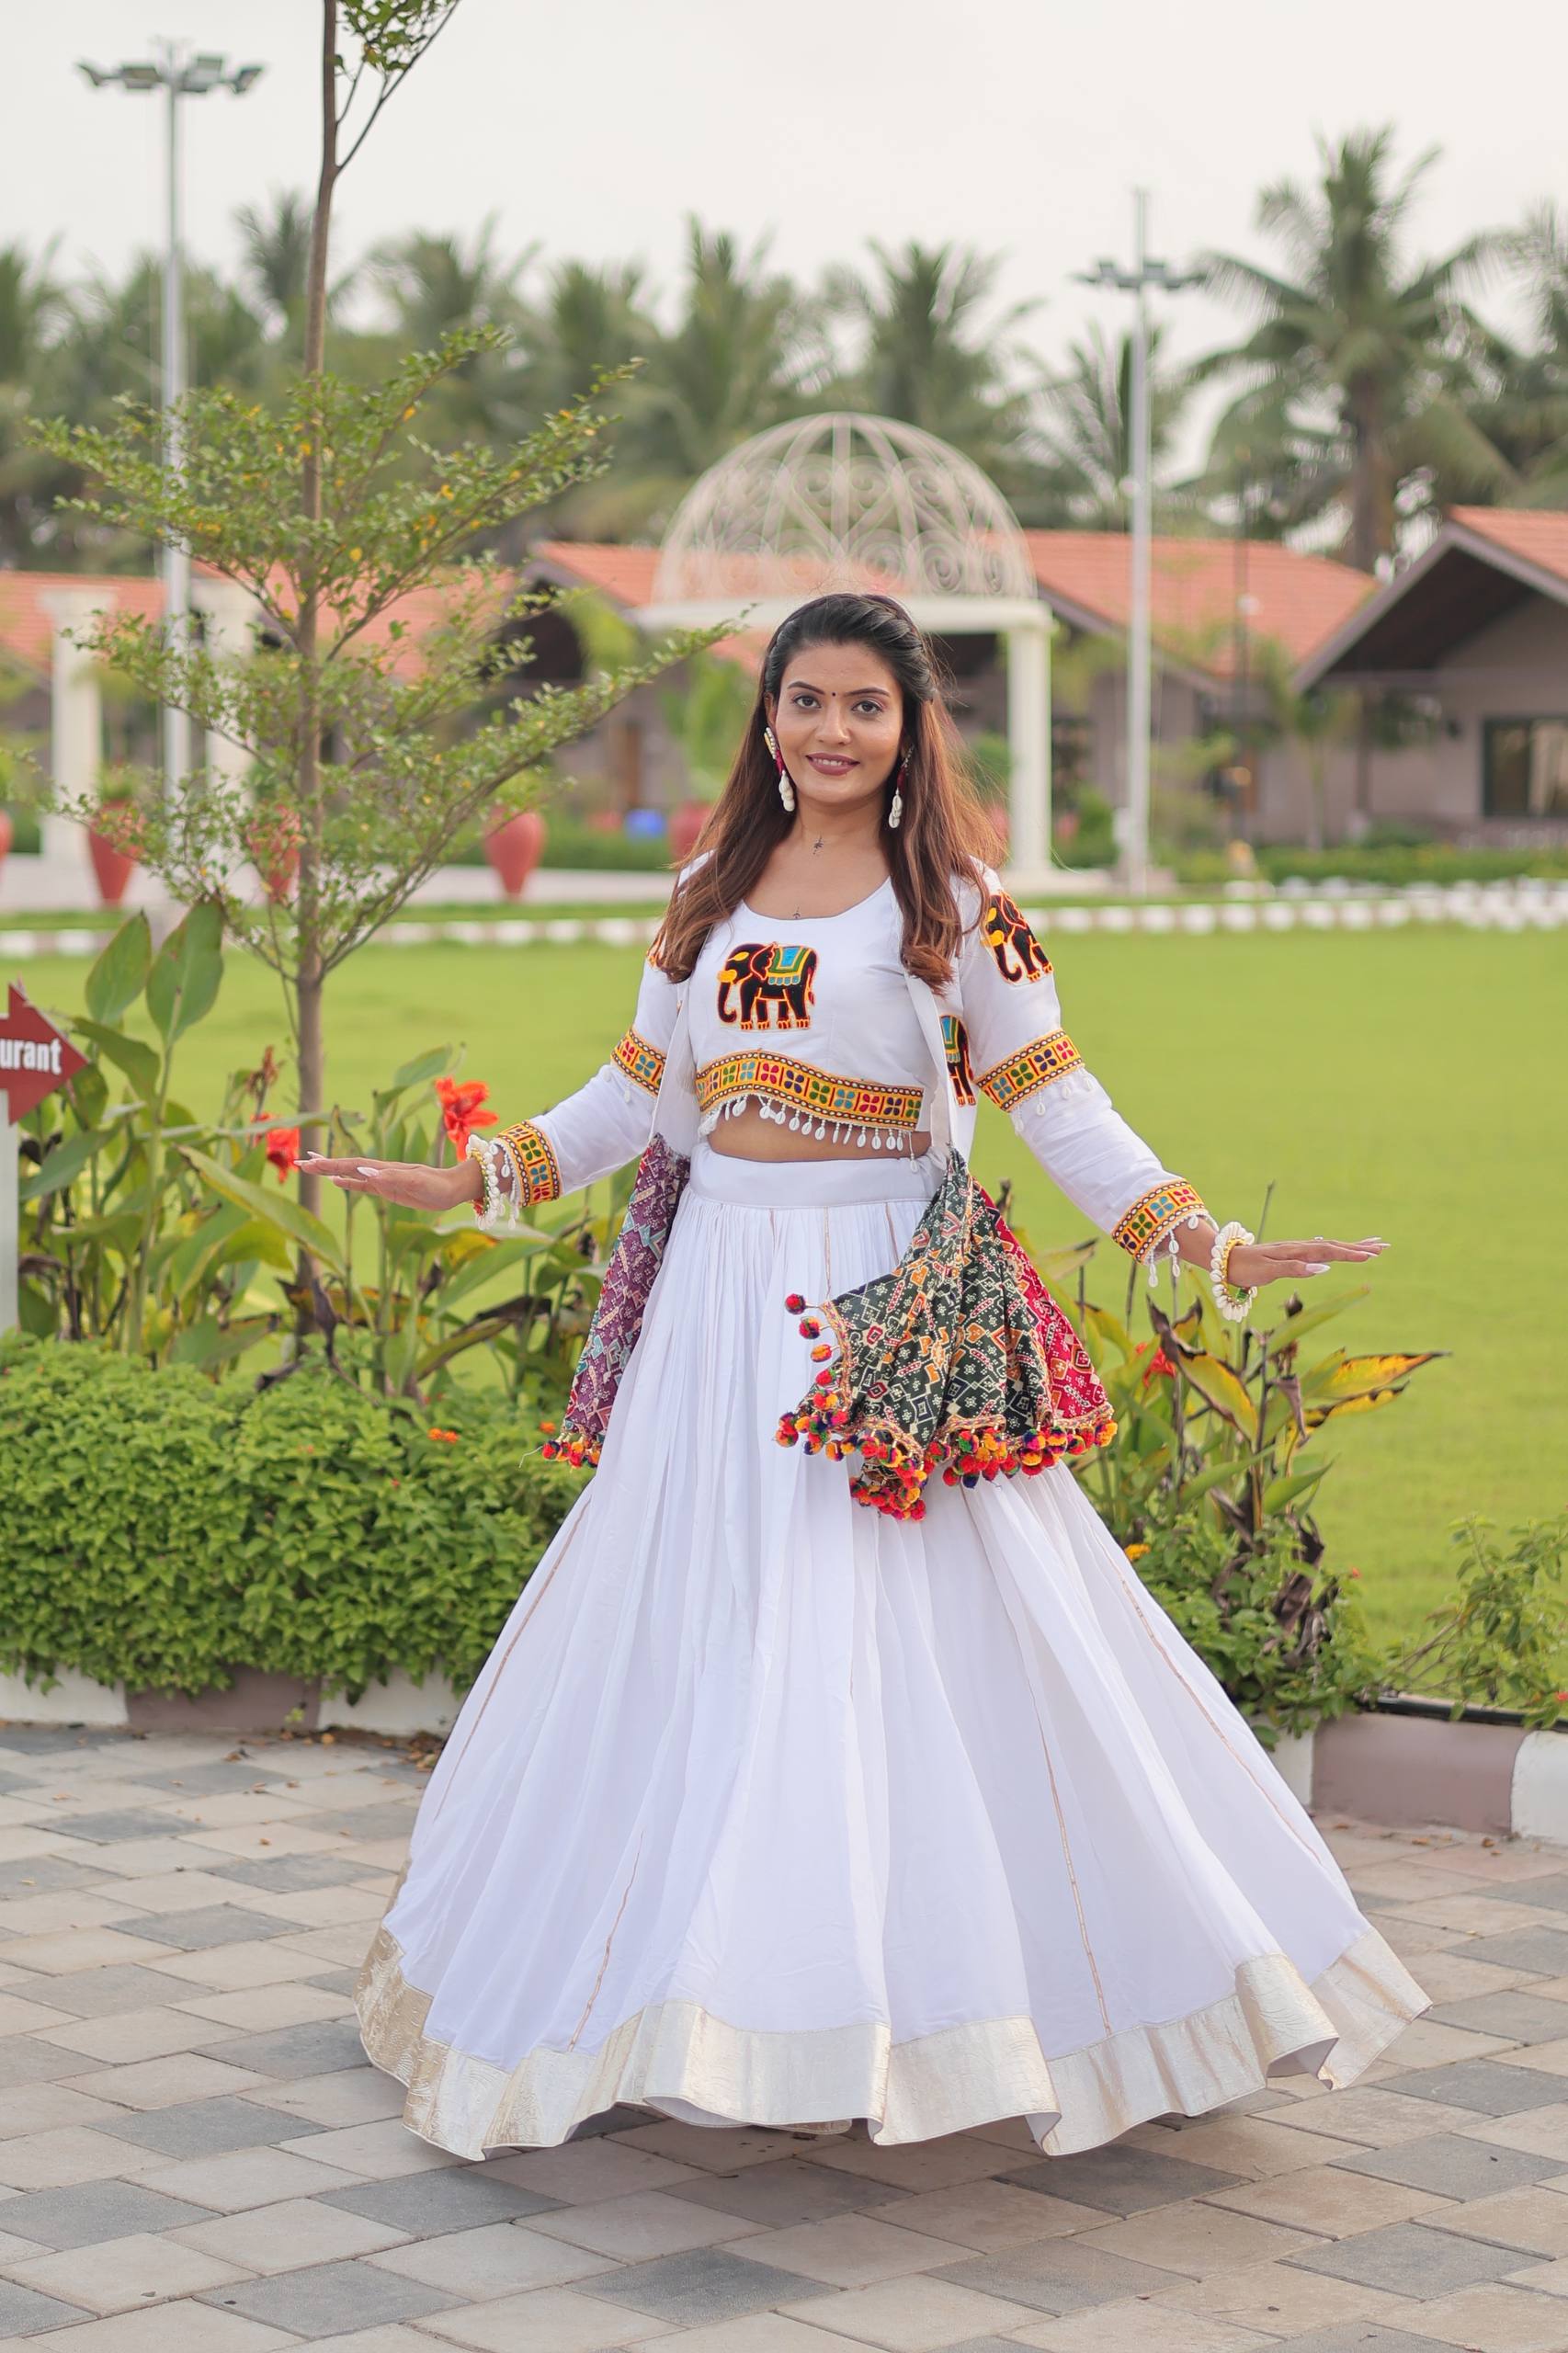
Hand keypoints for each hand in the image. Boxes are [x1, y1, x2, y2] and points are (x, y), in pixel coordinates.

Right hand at [298, 1150, 477, 1212]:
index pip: (350, 1165)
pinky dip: (348, 1183)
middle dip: (323, 1165)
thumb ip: (390, 1178)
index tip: (309, 1162)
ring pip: (350, 1174)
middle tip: (299, 1163)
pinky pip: (363, 1185)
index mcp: (383, 1169)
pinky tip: (337, 1182)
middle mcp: (380, 1172)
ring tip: (312, 1167)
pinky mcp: (389, 1190)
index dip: (330, 1164)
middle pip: (346, 1166)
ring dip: (331, 1171)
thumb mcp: (416, 1183)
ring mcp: (383, 1180)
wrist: (453, 1188)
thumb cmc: (437, 1186)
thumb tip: (363, 1172)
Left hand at [1226, 1235, 1386, 1289]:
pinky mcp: (1292, 1254)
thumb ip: (1294, 1269)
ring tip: (1372, 1246)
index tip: (1372, 1255)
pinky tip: (1340, 1249)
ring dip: (1350, 1246)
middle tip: (1384, 1247)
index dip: (1351, 1253)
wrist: (1224, 1260)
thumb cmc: (1244, 1269)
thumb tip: (1323, 1267)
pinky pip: (1320, 1249)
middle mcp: (1299, 1248)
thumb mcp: (1267, 1272)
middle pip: (1335, 1245)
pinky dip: (1335, 1248)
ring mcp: (1296, 1249)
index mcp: (1296, 1252)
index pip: (1329, 1251)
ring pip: (1329, 1246)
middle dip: (1359, 1247)